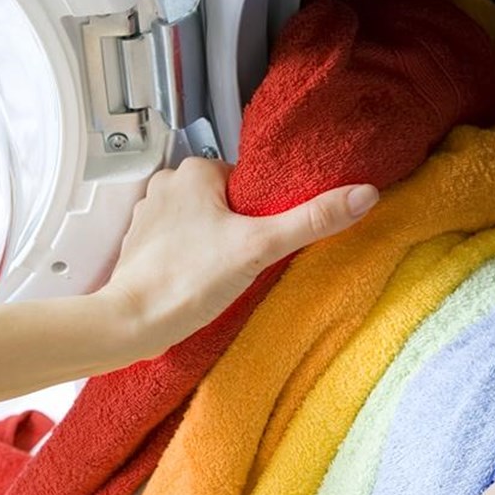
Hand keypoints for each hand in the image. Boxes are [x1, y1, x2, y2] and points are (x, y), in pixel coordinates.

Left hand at [94, 158, 378, 361]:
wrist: (131, 324)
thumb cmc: (186, 281)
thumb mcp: (261, 247)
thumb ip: (312, 219)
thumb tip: (363, 194)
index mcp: (193, 171)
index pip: (246, 181)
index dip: (263, 211)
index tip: (266, 237)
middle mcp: (166, 185)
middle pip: (226, 202)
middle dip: (241, 228)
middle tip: (249, 258)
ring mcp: (149, 215)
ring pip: (203, 222)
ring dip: (217, 243)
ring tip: (225, 272)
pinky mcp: (141, 245)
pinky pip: (180, 243)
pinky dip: (194, 258)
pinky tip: (202, 280)